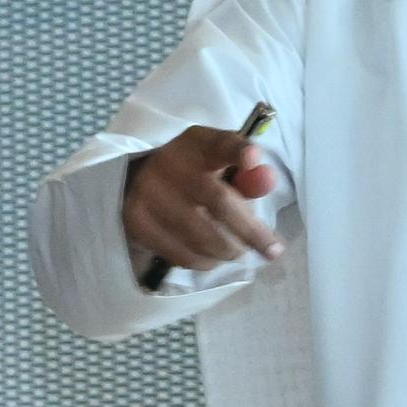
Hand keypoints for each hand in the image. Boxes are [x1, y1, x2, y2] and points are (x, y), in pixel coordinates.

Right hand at [120, 127, 283, 277]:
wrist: (139, 181)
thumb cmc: (192, 174)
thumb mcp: (220, 166)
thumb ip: (247, 176)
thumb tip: (268, 182)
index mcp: (198, 144)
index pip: (221, 144)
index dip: (237, 150)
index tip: (252, 158)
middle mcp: (170, 164)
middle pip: (219, 203)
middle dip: (251, 233)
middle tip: (270, 250)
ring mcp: (149, 194)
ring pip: (202, 236)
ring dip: (228, 251)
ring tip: (235, 250)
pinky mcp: (136, 222)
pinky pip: (181, 254)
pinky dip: (205, 262)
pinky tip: (210, 256)